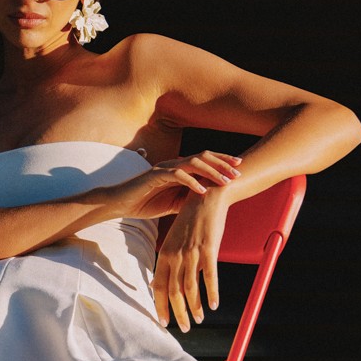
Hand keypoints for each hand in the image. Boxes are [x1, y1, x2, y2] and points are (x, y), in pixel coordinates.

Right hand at [106, 149, 242, 223]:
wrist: (121, 203)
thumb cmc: (146, 202)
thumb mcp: (173, 203)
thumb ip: (189, 199)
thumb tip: (208, 203)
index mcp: (179, 168)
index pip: (204, 159)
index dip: (222, 161)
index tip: (240, 168)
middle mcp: (174, 164)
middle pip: (203, 157)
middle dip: (223, 163)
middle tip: (239, 171)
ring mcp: (164, 168)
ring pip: (193, 163)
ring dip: (211, 171)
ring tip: (225, 181)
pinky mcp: (155, 176)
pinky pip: (177, 176)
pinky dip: (191, 182)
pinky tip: (202, 190)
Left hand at [152, 170, 241, 330]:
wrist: (207, 196)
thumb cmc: (192, 221)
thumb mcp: (175, 241)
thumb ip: (170, 263)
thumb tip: (158, 284)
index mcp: (165, 254)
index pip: (159, 286)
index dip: (161, 306)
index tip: (164, 322)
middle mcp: (175, 255)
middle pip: (174, 291)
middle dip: (178, 314)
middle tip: (184, 329)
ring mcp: (192, 253)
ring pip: (191, 288)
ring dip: (195, 307)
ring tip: (199, 320)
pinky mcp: (209, 249)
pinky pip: (210, 276)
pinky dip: (212, 292)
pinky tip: (214, 305)